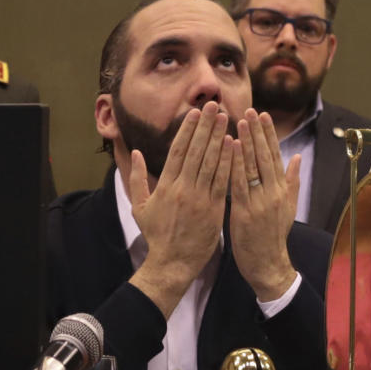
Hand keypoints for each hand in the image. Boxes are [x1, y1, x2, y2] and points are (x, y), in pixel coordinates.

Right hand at [128, 101, 232, 317]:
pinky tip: (235, 146)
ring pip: (211, 162)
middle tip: (214, 106)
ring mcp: (200, 199)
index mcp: (165, 186)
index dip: (188, 130)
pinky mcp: (214, 209)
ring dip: (219, 138)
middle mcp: (182, 188)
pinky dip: (228, 162)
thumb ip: (137, 179)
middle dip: (206, 126)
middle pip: (196, 151)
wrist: (172, 264)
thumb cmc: (156, 236)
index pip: (178, 151)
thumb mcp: (139, 207)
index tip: (195, 112)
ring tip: (226, 119)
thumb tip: (136, 153)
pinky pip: (223, 181)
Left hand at [229, 108, 299, 301]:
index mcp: (282, 190)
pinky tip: (231, 149)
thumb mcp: (288, 207)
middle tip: (250, 110)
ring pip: (253, 167)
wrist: (268, 265)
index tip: (263, 115)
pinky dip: (235, 165)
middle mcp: (273, 193)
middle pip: (265, 156)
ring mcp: (260, 202)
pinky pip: (239, 184)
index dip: (268, 134)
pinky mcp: (245, 212)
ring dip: (246, 142)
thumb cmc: (273, 236)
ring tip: (239, 121)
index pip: (275, 156)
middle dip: (257, 132)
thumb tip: (297, 157)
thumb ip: (292, 181)